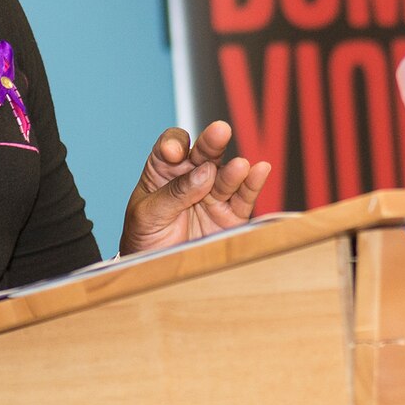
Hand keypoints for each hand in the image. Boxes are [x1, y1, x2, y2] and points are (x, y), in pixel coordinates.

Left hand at [118, 120, 270, 254]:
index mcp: (163, 171)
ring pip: (225, 175)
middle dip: (211, 142)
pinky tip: (260, 170)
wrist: (156, 273)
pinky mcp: (230, 215)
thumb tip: (205, 173)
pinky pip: (244, 197)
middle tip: (220, 131)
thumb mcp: (148, 215)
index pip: (171, 147)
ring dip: (233, 169)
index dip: (174, 144)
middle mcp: (191, 177)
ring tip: (238, 166)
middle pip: (204, 153)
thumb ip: (174, 193)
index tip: (173, 153)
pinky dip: (253, 183)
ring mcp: (212, 195)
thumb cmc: (144, 239)